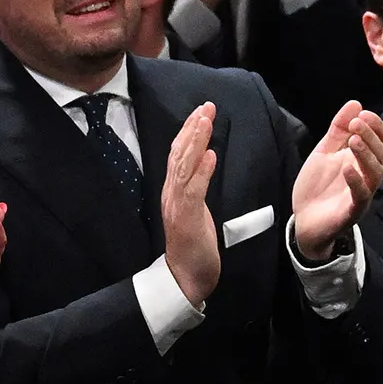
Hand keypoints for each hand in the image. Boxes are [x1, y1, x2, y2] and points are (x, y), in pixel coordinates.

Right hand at [161, 103, 221, 304]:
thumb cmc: (194, 245)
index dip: (188, 131)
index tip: (201, 111)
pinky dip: (202, 172)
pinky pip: (193, 192)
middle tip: (206, 106)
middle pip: (178, 154)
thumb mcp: (197, 210)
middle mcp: (171, 194)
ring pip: (183, 167)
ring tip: (205, 121)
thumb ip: (198, 186)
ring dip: (195, 143)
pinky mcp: (185, 219)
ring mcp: (176, 206)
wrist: (185, 277)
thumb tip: (207, 160)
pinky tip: (211, 156)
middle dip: (193, 128)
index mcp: (174, 191)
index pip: (178, 155)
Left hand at [293, 102, 382, 259]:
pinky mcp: (352, 210)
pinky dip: (356, 180)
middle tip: (355, 123)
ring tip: (353, 140)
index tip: (362, 114)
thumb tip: (355, 104)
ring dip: (366, 154)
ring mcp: (361, 193)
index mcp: (361, 160)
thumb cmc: (317, 188)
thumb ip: (338, 129)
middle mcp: (366, 176)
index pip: (380, 140)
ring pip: (375, 172)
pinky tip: (347, 167)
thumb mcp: (324, 152)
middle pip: (380, 153)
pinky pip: (361, 195)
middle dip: (369, 135)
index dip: (375, 126)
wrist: (304, 221)